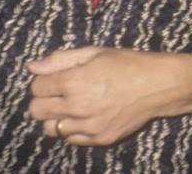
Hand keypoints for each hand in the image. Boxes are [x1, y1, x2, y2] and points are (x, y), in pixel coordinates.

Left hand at [27, 46, 182, 146]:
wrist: (159, 85)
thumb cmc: (128, 64)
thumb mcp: (95, 52)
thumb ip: (61, 59)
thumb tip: (32, 66)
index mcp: (74, 81)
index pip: (36, 87)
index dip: (43, 81)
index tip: (54, 79)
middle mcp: (78, 106)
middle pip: (37, 110)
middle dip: (43, 100)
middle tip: (58, 94)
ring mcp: (89, 125)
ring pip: (51, 129)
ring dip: (56, 117)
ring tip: (71, 107)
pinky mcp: (99, 138)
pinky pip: (71, 139)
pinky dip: (74, 129)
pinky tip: (86, 117)